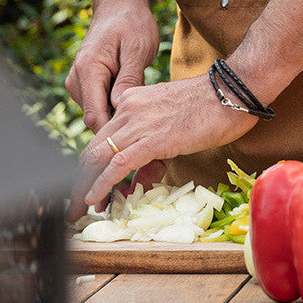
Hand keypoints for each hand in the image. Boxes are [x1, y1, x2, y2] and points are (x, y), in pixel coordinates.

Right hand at [64, 1, 160, 133]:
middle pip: (95, 119)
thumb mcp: (137, 49)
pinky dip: (115, 106)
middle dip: (118, 128)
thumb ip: (129, 79)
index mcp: (88, 70)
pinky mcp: (85, 84)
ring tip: (143, 110)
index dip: (112, 136)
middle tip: (148, 130)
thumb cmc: (131, 23)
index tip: (136, 147)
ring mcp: (78, 82)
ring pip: (98, 114)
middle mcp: (77, 79)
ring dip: (118, 116)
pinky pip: (99, 104)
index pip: (95, 116)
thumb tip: (120, 108)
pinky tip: (134, 100)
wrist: (119, 6)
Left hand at [68, 76, 257, 221]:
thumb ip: (151, 153)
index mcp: (131, 102)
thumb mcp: (171, 130)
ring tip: (76, 209)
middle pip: (92, 149)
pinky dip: (102, 184)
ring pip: (99, 157)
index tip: (85, 188)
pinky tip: (94, 199)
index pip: (102, 138)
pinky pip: (118, 164)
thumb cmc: (209, 109)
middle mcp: (128, 109)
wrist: (230, 93)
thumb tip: (138, 181)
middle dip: (78, 180)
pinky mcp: (152, 138)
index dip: (90, 167)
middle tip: (72, 204)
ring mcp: (138, 122)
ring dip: (84, 187)